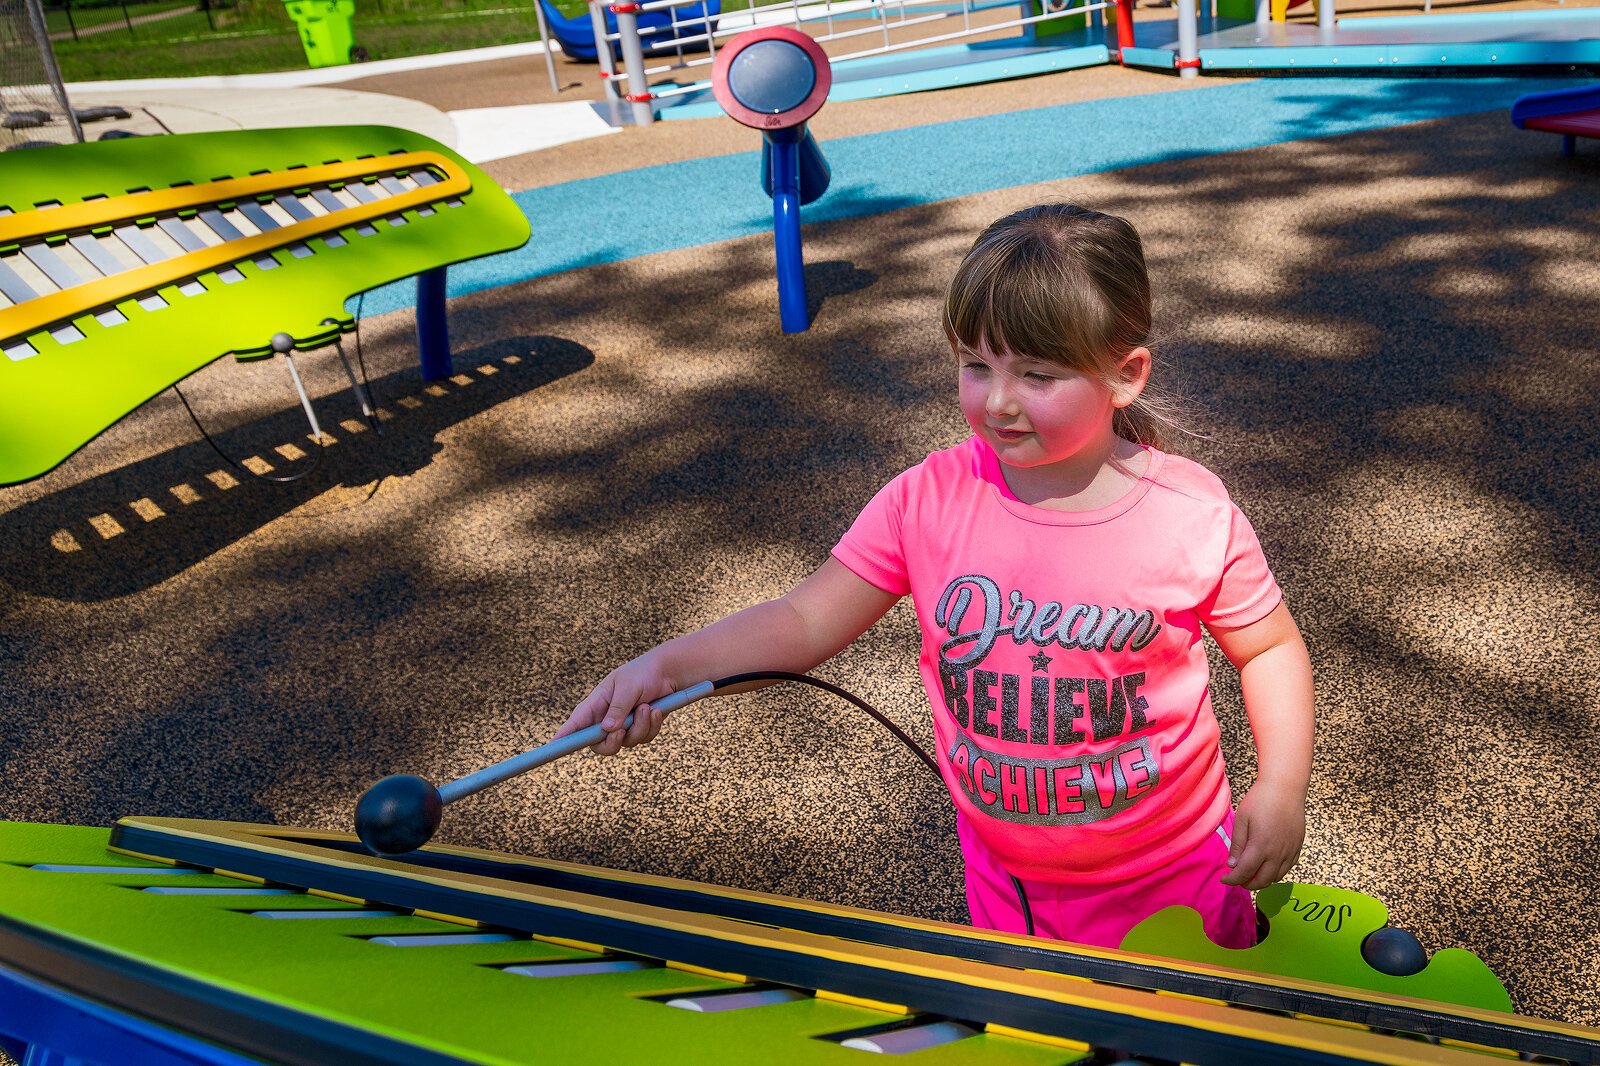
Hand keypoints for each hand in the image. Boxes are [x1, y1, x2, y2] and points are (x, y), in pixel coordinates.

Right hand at [552, 659, 673, 756]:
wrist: (667, 673)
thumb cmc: (642, 673)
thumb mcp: (627, 687)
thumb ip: (618, 708)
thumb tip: (606, 729)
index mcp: (596, 704)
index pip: (575, 724)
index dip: (563, 738)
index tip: (552, 747)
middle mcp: (606, 718)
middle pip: (599, 745)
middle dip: (612, 742)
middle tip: (621, 731)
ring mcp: (623, 725)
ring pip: (626, 743)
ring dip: (639, 727)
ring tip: (647, 707)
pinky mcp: (640, 728)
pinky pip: (644, 738)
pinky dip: (651, 726)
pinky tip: (655, 710)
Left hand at [1221, 781, 1305, 889]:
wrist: (1286, 788)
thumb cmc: (1260, 800)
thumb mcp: (1242, 820)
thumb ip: (1237, 844)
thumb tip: (1233, 865)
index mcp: (1261, 846)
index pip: (1245, 872)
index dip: (1233, 880)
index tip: (1224, 879)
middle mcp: (1277, 853)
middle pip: (1262, 881)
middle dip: (1247, 883)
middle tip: (1237, 877)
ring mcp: (1290, 852)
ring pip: (1276, 878)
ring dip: (1262, 880)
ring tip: (1250, 872)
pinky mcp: (1297, 848)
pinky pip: (1287, 868)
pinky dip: (1275, 873)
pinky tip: (1266, 865)